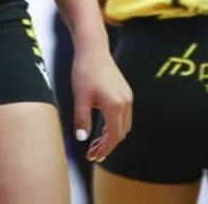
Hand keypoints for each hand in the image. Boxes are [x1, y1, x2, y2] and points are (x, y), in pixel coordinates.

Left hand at [72, 46, 132, 161]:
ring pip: (123, 125)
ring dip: (111, 136)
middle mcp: (125, 102)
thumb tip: (82, 139)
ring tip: (95, 143)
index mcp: (115, 105)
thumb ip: (81, 119)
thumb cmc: (84, 71)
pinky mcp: (125, 92)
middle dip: (107, 146)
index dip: (105, 149)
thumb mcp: (80, 97)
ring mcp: (127, 96)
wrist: (93, 49)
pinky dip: (114, 125)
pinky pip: (123, 115)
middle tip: (92, 153)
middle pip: (121, 133)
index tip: (94, 157)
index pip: (114, 136)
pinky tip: (101, 128)